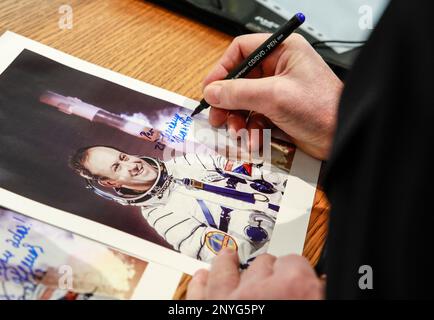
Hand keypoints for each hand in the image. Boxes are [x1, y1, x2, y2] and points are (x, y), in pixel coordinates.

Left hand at [187, 250, 323, 299]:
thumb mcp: (317, 303)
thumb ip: (316, 291)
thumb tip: (323, 284)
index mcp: (296, 288)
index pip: (297, 262)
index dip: (299, 271)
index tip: (300, 278)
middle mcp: (259, 289)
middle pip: (264, 263)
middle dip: (268, 270)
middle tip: (273, 280)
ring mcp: (228, 299)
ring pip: (227, 267)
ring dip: (229, 263)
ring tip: (228, 256)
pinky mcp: (206, 309)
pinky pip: (200, 290)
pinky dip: (201, 283)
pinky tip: (201, 277)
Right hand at [203, 34, 342, 159]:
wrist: (342, 138)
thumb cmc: (322, 109)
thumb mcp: (274, 96)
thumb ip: (239, 92)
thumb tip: (212, 91)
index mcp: (283, 52)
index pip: (242, 50)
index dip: (223, 68)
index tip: (210, 88)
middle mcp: (280, 68)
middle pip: (240, 79)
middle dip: (228, 100)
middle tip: (217, 117)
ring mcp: (279, 91)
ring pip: (245, 101)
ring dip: (237, 118)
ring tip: (236, 132)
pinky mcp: (280, 111)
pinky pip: (255, 117)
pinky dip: (251, 129)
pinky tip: (254, 139)